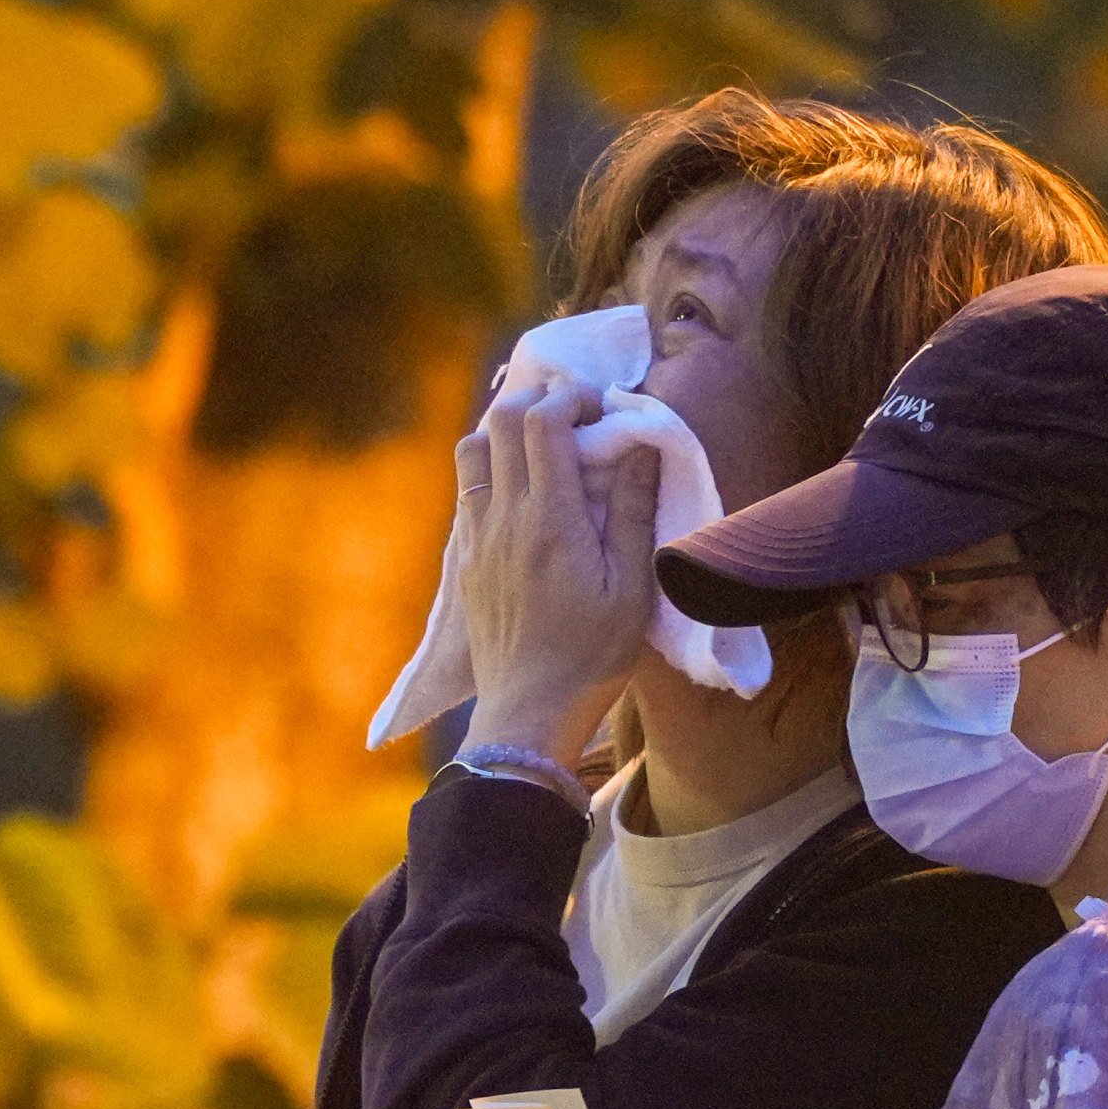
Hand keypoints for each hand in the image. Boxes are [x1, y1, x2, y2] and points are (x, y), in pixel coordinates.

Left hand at [458, 372, 658, 766]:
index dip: (570, 397)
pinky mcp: (466, 559)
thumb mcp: (633, 588)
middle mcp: (504, 518)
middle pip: (500, 422)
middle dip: (538, 400)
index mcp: (550, 519)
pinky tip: (523, 488)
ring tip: (545, 444)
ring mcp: (477, 537)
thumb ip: (636, 513)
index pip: (542, 422)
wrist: (528, 711)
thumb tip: (641, 448)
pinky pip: (467, 490)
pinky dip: (492, 468)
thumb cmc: (592, 655)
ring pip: (472, 450)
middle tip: (576, 415)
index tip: (601, 407)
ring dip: (506, 431)